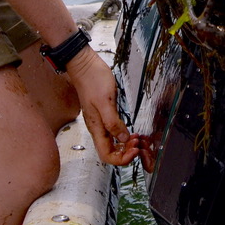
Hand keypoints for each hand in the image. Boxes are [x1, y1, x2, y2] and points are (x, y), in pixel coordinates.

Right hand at [63, 49, 138, 165]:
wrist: (85, 66)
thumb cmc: (93, 80)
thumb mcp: (105, 101)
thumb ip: (113, 122)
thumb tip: (123, 139)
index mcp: (96, 128)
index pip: (106, 155)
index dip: (121, 159)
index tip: (134, 150)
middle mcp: (97, 128)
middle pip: (111, 152)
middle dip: (126, 153)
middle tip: (139, 144)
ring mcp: (100, 121)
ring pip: (113, 143)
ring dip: (126, 145)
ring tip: (138, 139)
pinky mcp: (104, 114)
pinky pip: (114, 132)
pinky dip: (124, 135)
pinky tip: (132, 131)